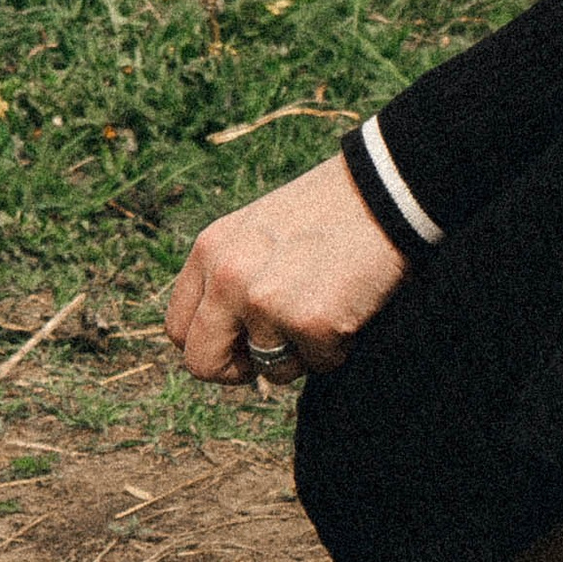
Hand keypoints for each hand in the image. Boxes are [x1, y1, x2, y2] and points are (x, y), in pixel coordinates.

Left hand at [165, 149, 408, 382]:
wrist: (383, 190)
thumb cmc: (325, 212)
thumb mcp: (254, 232)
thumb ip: (228, 278)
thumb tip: (223, 339)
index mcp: (209, 251)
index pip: (179, 329)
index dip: (210, 344)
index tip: (239, 341)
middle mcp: (227, 278)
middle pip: (203, 364)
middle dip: (239, 369)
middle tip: (274, 349)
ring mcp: (266, 303)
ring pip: (269, 371)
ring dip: (299, 352)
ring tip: (324, 302)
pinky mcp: (310, 323)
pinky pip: (317, 365)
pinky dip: (336, 346)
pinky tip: (347, 303)